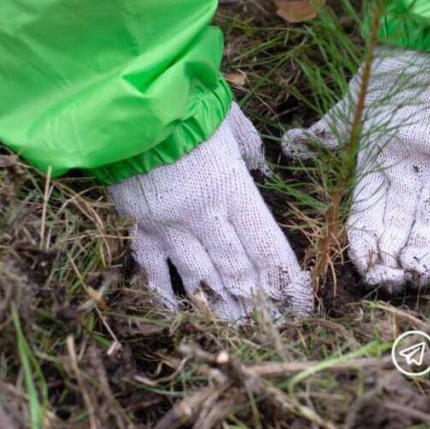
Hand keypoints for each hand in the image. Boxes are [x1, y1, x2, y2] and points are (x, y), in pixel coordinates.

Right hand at [109, 104, 312, 319]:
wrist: (129, 102)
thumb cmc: (188, 104)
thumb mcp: (233, 122)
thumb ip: (252, 149)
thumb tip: (264, 168)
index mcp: (233, 189)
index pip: (266, 247)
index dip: (286, 282)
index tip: (300, 306)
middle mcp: (204, 214)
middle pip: (236, 269)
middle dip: (256, 301)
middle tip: (271, 325)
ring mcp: (169, 223)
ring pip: (199, 276)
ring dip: (219, 305)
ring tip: (236, 326)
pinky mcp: (139, 223)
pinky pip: (153, 266)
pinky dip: (165, 292)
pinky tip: (179, 311)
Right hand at [283, 49, 429, 290]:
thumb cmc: (391, 75)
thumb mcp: (353, 106)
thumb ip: (324, 133)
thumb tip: (290, 146)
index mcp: (374, 171)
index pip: (366, 221)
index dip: (366, 248)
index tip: (367, 271)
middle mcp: (406, 181)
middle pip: (399, 232)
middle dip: (396, 262)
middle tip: (395, 283)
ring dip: (426, 257)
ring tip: (420, 277)